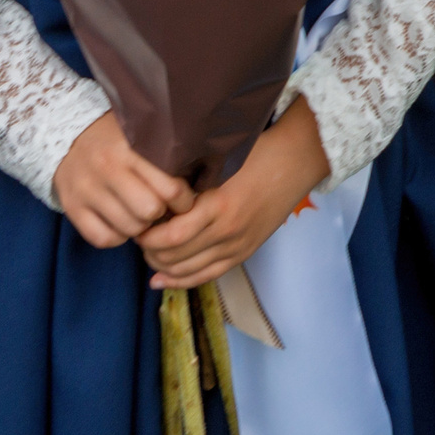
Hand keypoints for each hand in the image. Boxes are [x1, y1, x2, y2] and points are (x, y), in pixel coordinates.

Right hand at [53, 111, 194, 248]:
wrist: (64, 135)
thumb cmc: (116, 137)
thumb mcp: (142, 133)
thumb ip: (167, 150)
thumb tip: (204, 174)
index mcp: (131, 148)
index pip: (169, 187)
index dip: (183, 200)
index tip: (185, 199)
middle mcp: (107, 168)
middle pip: (149, 211)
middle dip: (162, 214)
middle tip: (164, 209)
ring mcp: (87, 190)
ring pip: (128, 228)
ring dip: (142, 227)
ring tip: (144, 216)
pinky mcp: (71, 207)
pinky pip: (103, 238)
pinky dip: (118, 237)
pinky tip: (123, 224)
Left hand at [139, 101, 330, 289]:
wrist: (297, 161)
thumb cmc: (257, 152)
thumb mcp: (219, 162)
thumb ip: (189, 179)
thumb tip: (150, 192)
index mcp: (219, 206)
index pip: (170, 237)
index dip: (146, 235)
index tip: (136, 223)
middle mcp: (228, 231)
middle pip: (175, 257)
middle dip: (149, 251)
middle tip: (138, 236)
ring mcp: (238, 245)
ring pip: (187, 271)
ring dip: (162, 266)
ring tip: (149, 251)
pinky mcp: (245, 251)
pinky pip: (207, 276)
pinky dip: (181, 281)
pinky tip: (161, 279)